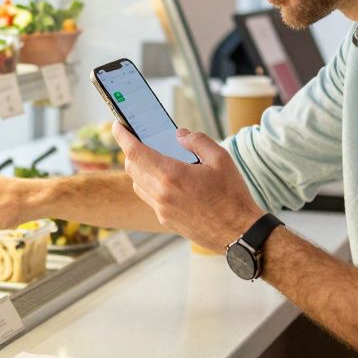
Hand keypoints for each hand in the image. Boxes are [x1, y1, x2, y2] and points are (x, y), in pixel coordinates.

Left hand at [113, 122, 263, 250]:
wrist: (239, 233)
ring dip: (140, 169)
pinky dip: (150, 184)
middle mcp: (161, 193)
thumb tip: (180, 135)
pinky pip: (149, 198)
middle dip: (131, 151)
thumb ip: (198, 141)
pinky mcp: (165, 219)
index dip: (122, 136)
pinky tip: (166, 179)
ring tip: (153, 159)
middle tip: (139, 140)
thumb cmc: (232, 196)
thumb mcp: (221, 159)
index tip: (118, 125)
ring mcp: (162, 209)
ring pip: (138, 183)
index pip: (135, 152)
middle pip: (132, 167)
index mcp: (172, 175)